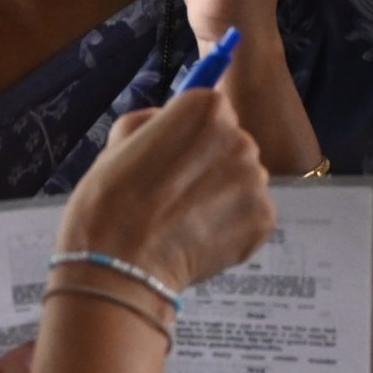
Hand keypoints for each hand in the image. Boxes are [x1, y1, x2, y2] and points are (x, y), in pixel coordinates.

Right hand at [58, 92, 274, 291]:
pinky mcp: (263, 218)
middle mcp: (240, 137)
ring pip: (243, 181)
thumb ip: (151, 120)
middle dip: (210, 164)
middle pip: (232, 144)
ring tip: (185, 220)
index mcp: (206, 108)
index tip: (173, 157)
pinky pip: (250, 216)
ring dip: (222, 196)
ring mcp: (256, 180)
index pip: (212, 110)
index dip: (190, 136)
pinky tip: (199, 238)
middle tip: (174, 193)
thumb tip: (165, 120)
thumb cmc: (109, 200)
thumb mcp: (119, 141)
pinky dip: (230, 227)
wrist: (118, 264)